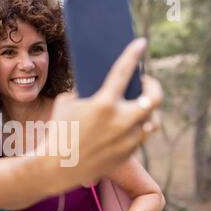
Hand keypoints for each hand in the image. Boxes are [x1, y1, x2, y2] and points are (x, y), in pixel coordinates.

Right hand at [47, 38, 162, 192]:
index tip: (141, 43)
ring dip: (147, 112)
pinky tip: (127, 126)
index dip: (133, 53)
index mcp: (103, 103)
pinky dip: (135, 129)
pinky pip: (139, 138)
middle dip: (153, 86)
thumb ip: (86, 92)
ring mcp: (126, 140)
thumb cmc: (58, 131)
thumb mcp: (66, 104)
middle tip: (144, 84)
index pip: (124, 71)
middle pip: (154, 99)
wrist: (56, 168)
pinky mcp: (126, 155)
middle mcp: (120, 121)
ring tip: (139, 107)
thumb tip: (100, 87)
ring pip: (152, 122)